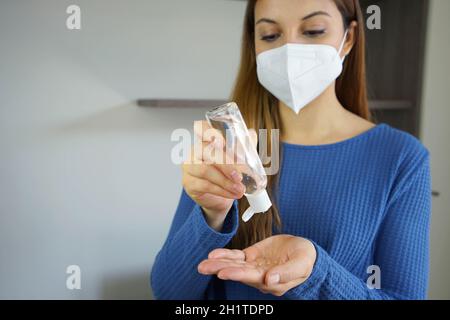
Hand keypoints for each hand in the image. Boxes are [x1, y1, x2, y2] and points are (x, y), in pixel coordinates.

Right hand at [182, 121, 245, 229]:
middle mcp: (194, 151)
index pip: (202, 128)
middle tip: (240, 175)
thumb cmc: (226, 174)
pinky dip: (222, 190)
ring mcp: (189, 167)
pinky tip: (232, 193)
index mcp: (206, 140)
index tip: (223, 142)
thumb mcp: (237, 159)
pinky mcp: (189, 183)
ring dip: (225, 181)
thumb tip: (251, 134)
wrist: (217, 197)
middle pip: (206, 151)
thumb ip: (243, 146)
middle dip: (225, 163)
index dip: (210, 132)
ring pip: (205, 170)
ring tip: (240, 189)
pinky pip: (205, 185)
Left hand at [198, 235, 316, 296]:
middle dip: (220, 269)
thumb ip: (286, 273)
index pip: (251, 277)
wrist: (305, 251)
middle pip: (237, 272)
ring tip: (203, 264)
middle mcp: (260, 276)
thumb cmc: (306, 260)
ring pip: (234, 265)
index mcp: (271, 281)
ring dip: (218, 263)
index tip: (222, 273)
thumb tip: (270, 279)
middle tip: (203, 268)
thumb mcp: (301, 265)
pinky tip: (214, 254)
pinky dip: (225, 255)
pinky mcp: (252, 256)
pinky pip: (236, 256)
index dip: (236, 274)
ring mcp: (254, 266)